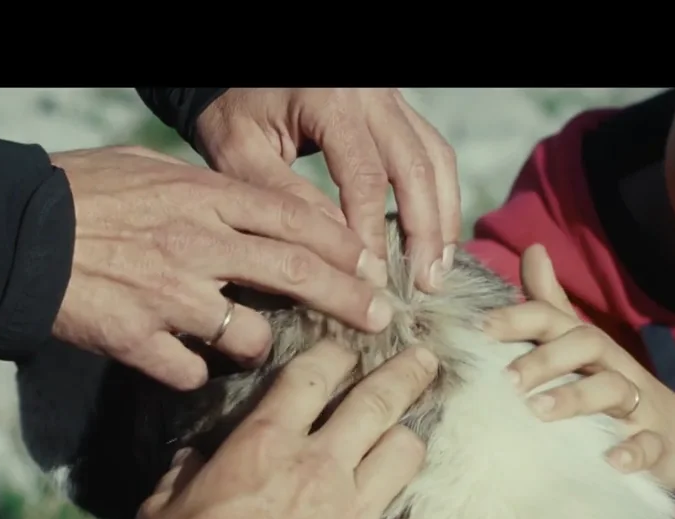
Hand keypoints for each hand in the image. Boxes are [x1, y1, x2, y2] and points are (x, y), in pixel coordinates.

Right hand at [50, 145, 391, 390]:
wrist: (7, 233)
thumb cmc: (76, 193)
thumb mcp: (145, 169)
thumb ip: (198, 188)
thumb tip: (237, 202)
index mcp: (200, 196)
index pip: (291, 218)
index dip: (338, 245)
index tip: (369, 266)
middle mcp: (196, 245)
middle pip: (293, 272)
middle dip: (345, 300)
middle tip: (378, 322)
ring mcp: (169, 296)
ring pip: (249, 334)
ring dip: (259, 344)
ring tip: (250, 345)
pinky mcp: (137, 340)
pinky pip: (190, 372)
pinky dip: (193, 371)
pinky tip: (182, 362)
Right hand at [131, 340, 435, 518]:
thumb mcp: (160, 516)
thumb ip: (182, 475)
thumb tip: (192, 458)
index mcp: (264, 447)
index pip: (311, 375)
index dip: (333, 353)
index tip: (345, 348)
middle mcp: (319, 469)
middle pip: (379, 401)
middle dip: (405, 373)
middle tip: (422, 360)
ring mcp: (355, 516)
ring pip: (406, 453)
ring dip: (406, 441)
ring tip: (407, 438)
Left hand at [195, 89, 460, 292]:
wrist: (239, 77)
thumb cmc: (233, 114)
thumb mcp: (240, 153)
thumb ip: (285, 196)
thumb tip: (336, 247)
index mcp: (330, 98)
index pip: (365, 177)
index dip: (371, 232)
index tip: (373, 279)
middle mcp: (371, 92)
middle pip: (415, 166)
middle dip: (424, 230)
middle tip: (425, 286)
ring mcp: (390, 97)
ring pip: (435, 158)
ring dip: (441, 217)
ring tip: (437, 269)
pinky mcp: (398, 109)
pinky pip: (433, 151)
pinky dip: (439, 196)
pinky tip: (434, 238)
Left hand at [480, 244, 674, 492]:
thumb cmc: (613, 386)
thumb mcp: (581, 347)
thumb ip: (552, 305)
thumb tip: (532, 249)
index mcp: (589, 345)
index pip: (555, 319)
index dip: (519, 318)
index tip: (481, 328)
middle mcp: (614, 366)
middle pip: (587, 344)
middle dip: (545, 358)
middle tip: (506, 380)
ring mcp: (639, 404)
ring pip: (614, 389)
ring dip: (576, 397)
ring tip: (538, 412)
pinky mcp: (657, 444)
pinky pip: (649, 444)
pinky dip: (632, 451)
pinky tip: (611, 460)